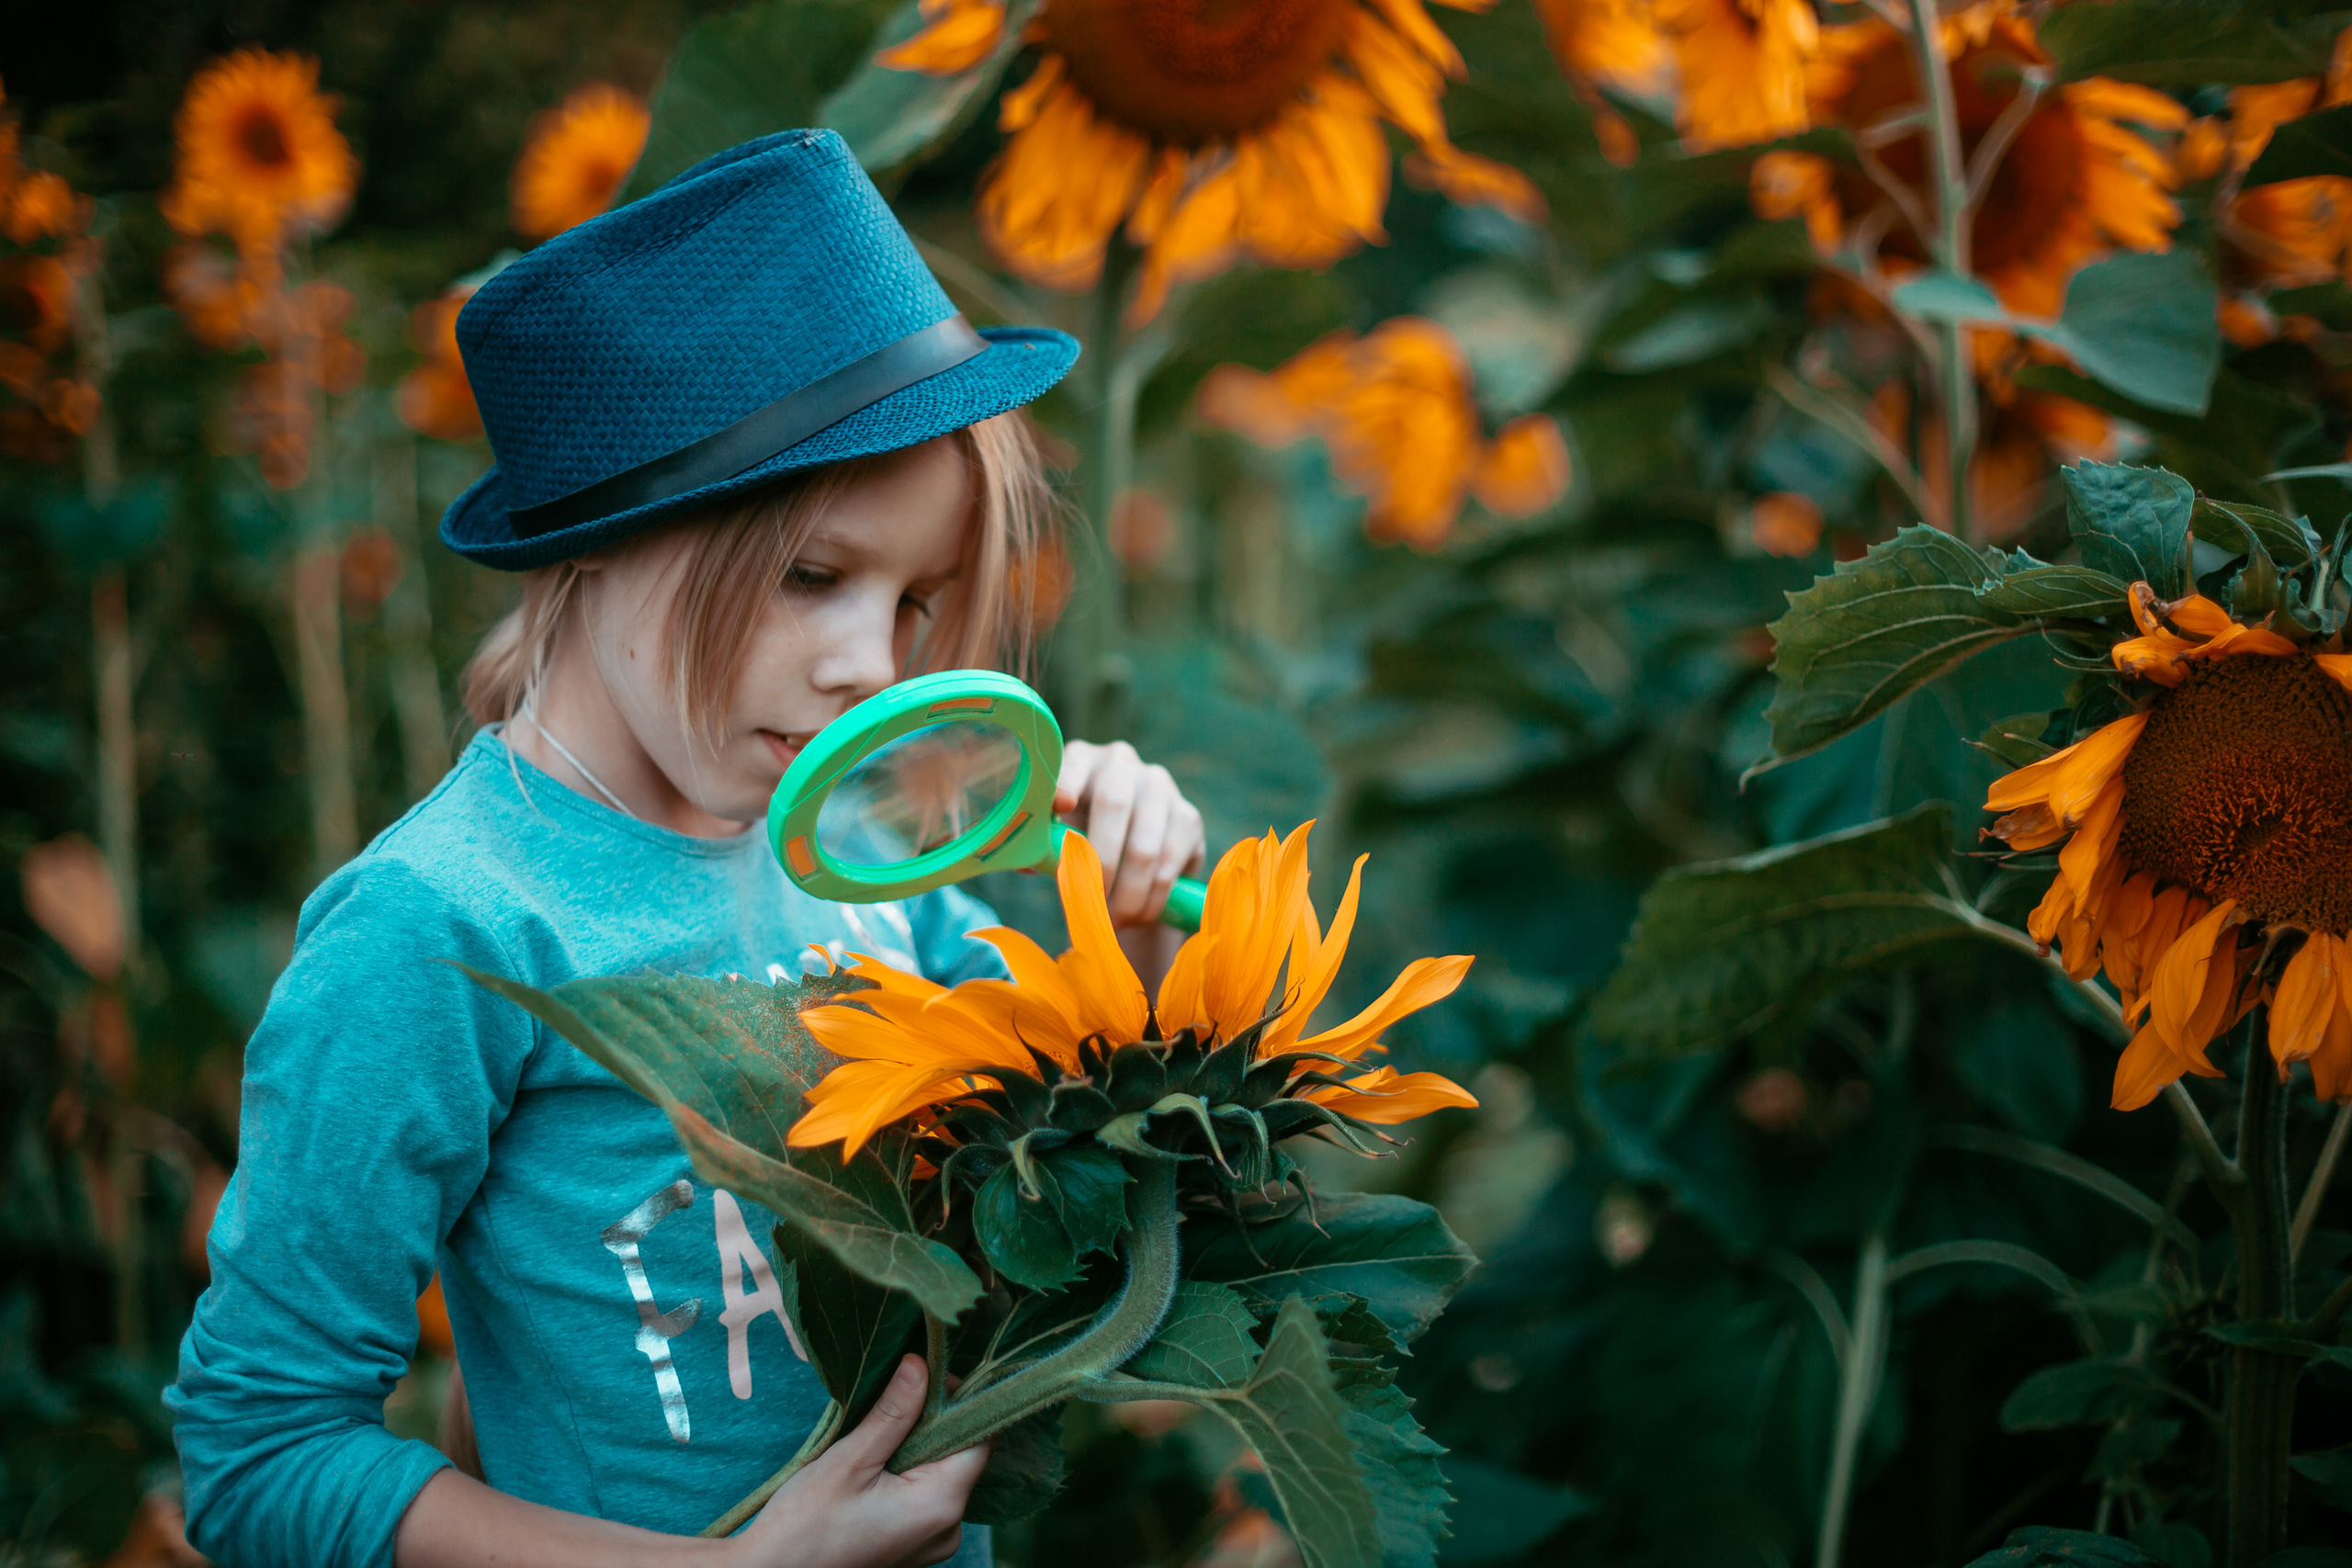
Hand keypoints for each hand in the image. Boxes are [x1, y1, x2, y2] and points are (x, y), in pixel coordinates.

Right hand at [730, 1357, 987, 1567]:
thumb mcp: (849, 1460)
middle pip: (962, 1454)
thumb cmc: (804, 1526)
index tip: (928, 1373)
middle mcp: (949, 1528)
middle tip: (897, 1393)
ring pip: (942, 1472)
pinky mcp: (914, 1543)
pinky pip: (926, 1494)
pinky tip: (876, 1460)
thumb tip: (921, 1364)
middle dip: (933, 1420)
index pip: (980, 1439)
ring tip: (879, 1429)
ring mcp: (933, 1540)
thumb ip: (893, 1413)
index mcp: (941, 1506)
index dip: (961, 1400)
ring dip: (917, 1444)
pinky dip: (908, 1470)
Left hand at [1054, 741, 1206, 925]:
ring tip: (1111, 922)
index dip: (1066, 782)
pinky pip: (1170, 863)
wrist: (1133, 857)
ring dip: (1126, 894)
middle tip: (1089, 901)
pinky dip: (1151, 898)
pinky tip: (1137, 916)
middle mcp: (1122, 763)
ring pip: (1145, 845)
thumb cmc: (1080, 842)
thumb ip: (1039, 846)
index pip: (1073, 763)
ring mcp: (1160, 786)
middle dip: (1099, 863)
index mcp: (1081, 760)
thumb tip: (1025, 861)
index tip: (1060, 806)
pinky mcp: (1188, 816)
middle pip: (1114, 805)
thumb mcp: (1056, 838)